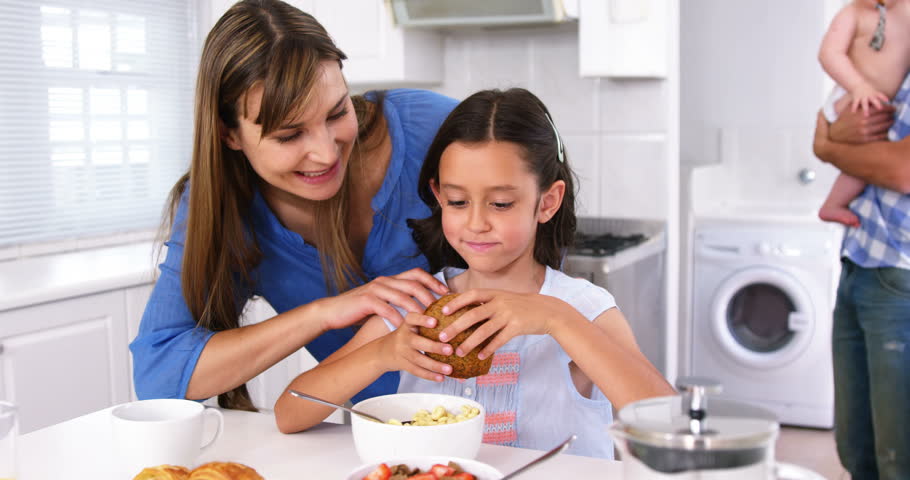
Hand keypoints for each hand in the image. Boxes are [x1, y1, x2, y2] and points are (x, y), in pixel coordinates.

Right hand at [316, 268, 447, 330]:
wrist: (334, 311)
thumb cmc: (360, 308)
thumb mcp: (382, 300)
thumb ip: (398, 300)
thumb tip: (420, 308)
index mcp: (391, 279)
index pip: (416, 273)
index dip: (433, 281)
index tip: (446, 293)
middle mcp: (385, 281)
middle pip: (413, 284)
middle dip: (430, 296)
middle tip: (442, 310)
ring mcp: (375, 289)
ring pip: (403, 296)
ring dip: (418, 309)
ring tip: (429, 321)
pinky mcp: (367, 300)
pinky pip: (386, 308)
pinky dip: (397, 318)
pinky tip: (405, 328)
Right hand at [374, 312, 452, 381]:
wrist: (384, 350)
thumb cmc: (408, 334)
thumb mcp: (413, 324)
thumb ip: (430, 320)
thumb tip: (459, 318)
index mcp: (407, 323)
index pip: (412, 318)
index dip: (423, 320)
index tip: (435, 322)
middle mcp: (403, 336)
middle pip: (417, 342)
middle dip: (434, 346)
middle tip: (450, 349)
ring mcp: (402, 352)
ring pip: (418, 359)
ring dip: (435, 365)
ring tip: (450, 369)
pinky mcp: (403, 364)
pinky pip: (416, 371)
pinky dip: (430, 375)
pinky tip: (441, 378)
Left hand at [438, 290, 577, 359]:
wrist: (547, 311)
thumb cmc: (521, 306)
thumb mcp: (504, 298)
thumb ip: (487, 302)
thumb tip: (464, 309)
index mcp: (495, 294)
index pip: (472, 295)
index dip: (456, 302)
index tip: (443, 311)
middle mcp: (500, 303)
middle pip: (473, 314)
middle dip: (456, 326)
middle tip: (442, 337)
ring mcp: (509, 315)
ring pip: (484, 330)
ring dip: (469, 343)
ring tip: (458, 352)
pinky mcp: (517, 327)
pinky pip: (499, 340)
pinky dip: (488, 349)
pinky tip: (479, 357)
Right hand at [830, 104, 893, 143]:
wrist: (835, 134)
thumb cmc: (843, 120)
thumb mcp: (849, 109)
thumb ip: (860, 104)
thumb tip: (870, 99)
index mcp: (861, 113)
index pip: (881, 109)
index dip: (889, 108)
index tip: (892, 108)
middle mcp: (864, 121)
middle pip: (884, 117)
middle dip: (890, 115)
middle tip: (892, 115)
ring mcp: (865, 131)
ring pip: (883, 126)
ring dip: (889, 124)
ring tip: (891, 122)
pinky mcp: (865, 139)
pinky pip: (879, 136)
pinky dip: (885, 133)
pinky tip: (886, 131)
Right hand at [849, 84, 890, 116]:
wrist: (857, 83)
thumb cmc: (868, 90)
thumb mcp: (875, 92)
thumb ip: (880, 99)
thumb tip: (889, 107)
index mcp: (875, 93)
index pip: (880, 95)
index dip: (883, 97)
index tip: (887, 100)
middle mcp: (869, 95)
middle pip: (874, 100)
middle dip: (877, 104)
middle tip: (880, 108)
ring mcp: (862, 97)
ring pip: (864, 103)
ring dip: (866, 109)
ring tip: (866, 115)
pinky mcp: (856, 98)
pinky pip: (855, 104)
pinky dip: (854, 108)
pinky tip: (853, 112)